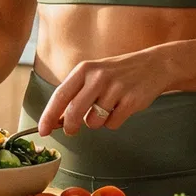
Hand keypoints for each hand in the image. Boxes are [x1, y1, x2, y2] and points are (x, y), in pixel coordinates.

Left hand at [38, 51, 169, 136]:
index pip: (60, 95)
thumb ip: (76, 94)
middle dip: (69, 126)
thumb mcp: (93, 75)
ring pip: (94, 121)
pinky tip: (120, 109)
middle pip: (74, 112)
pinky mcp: (131, 100)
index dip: (48, 115)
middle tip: (71, 130)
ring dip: (97, 122)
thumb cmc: (117, 73)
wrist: (153, 65)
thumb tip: (57, 119)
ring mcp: (115, 88)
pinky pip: (112, 124)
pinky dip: (114, 122)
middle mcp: (98, 77)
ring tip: (107, 109)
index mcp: (84, 69)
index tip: (42, 130)